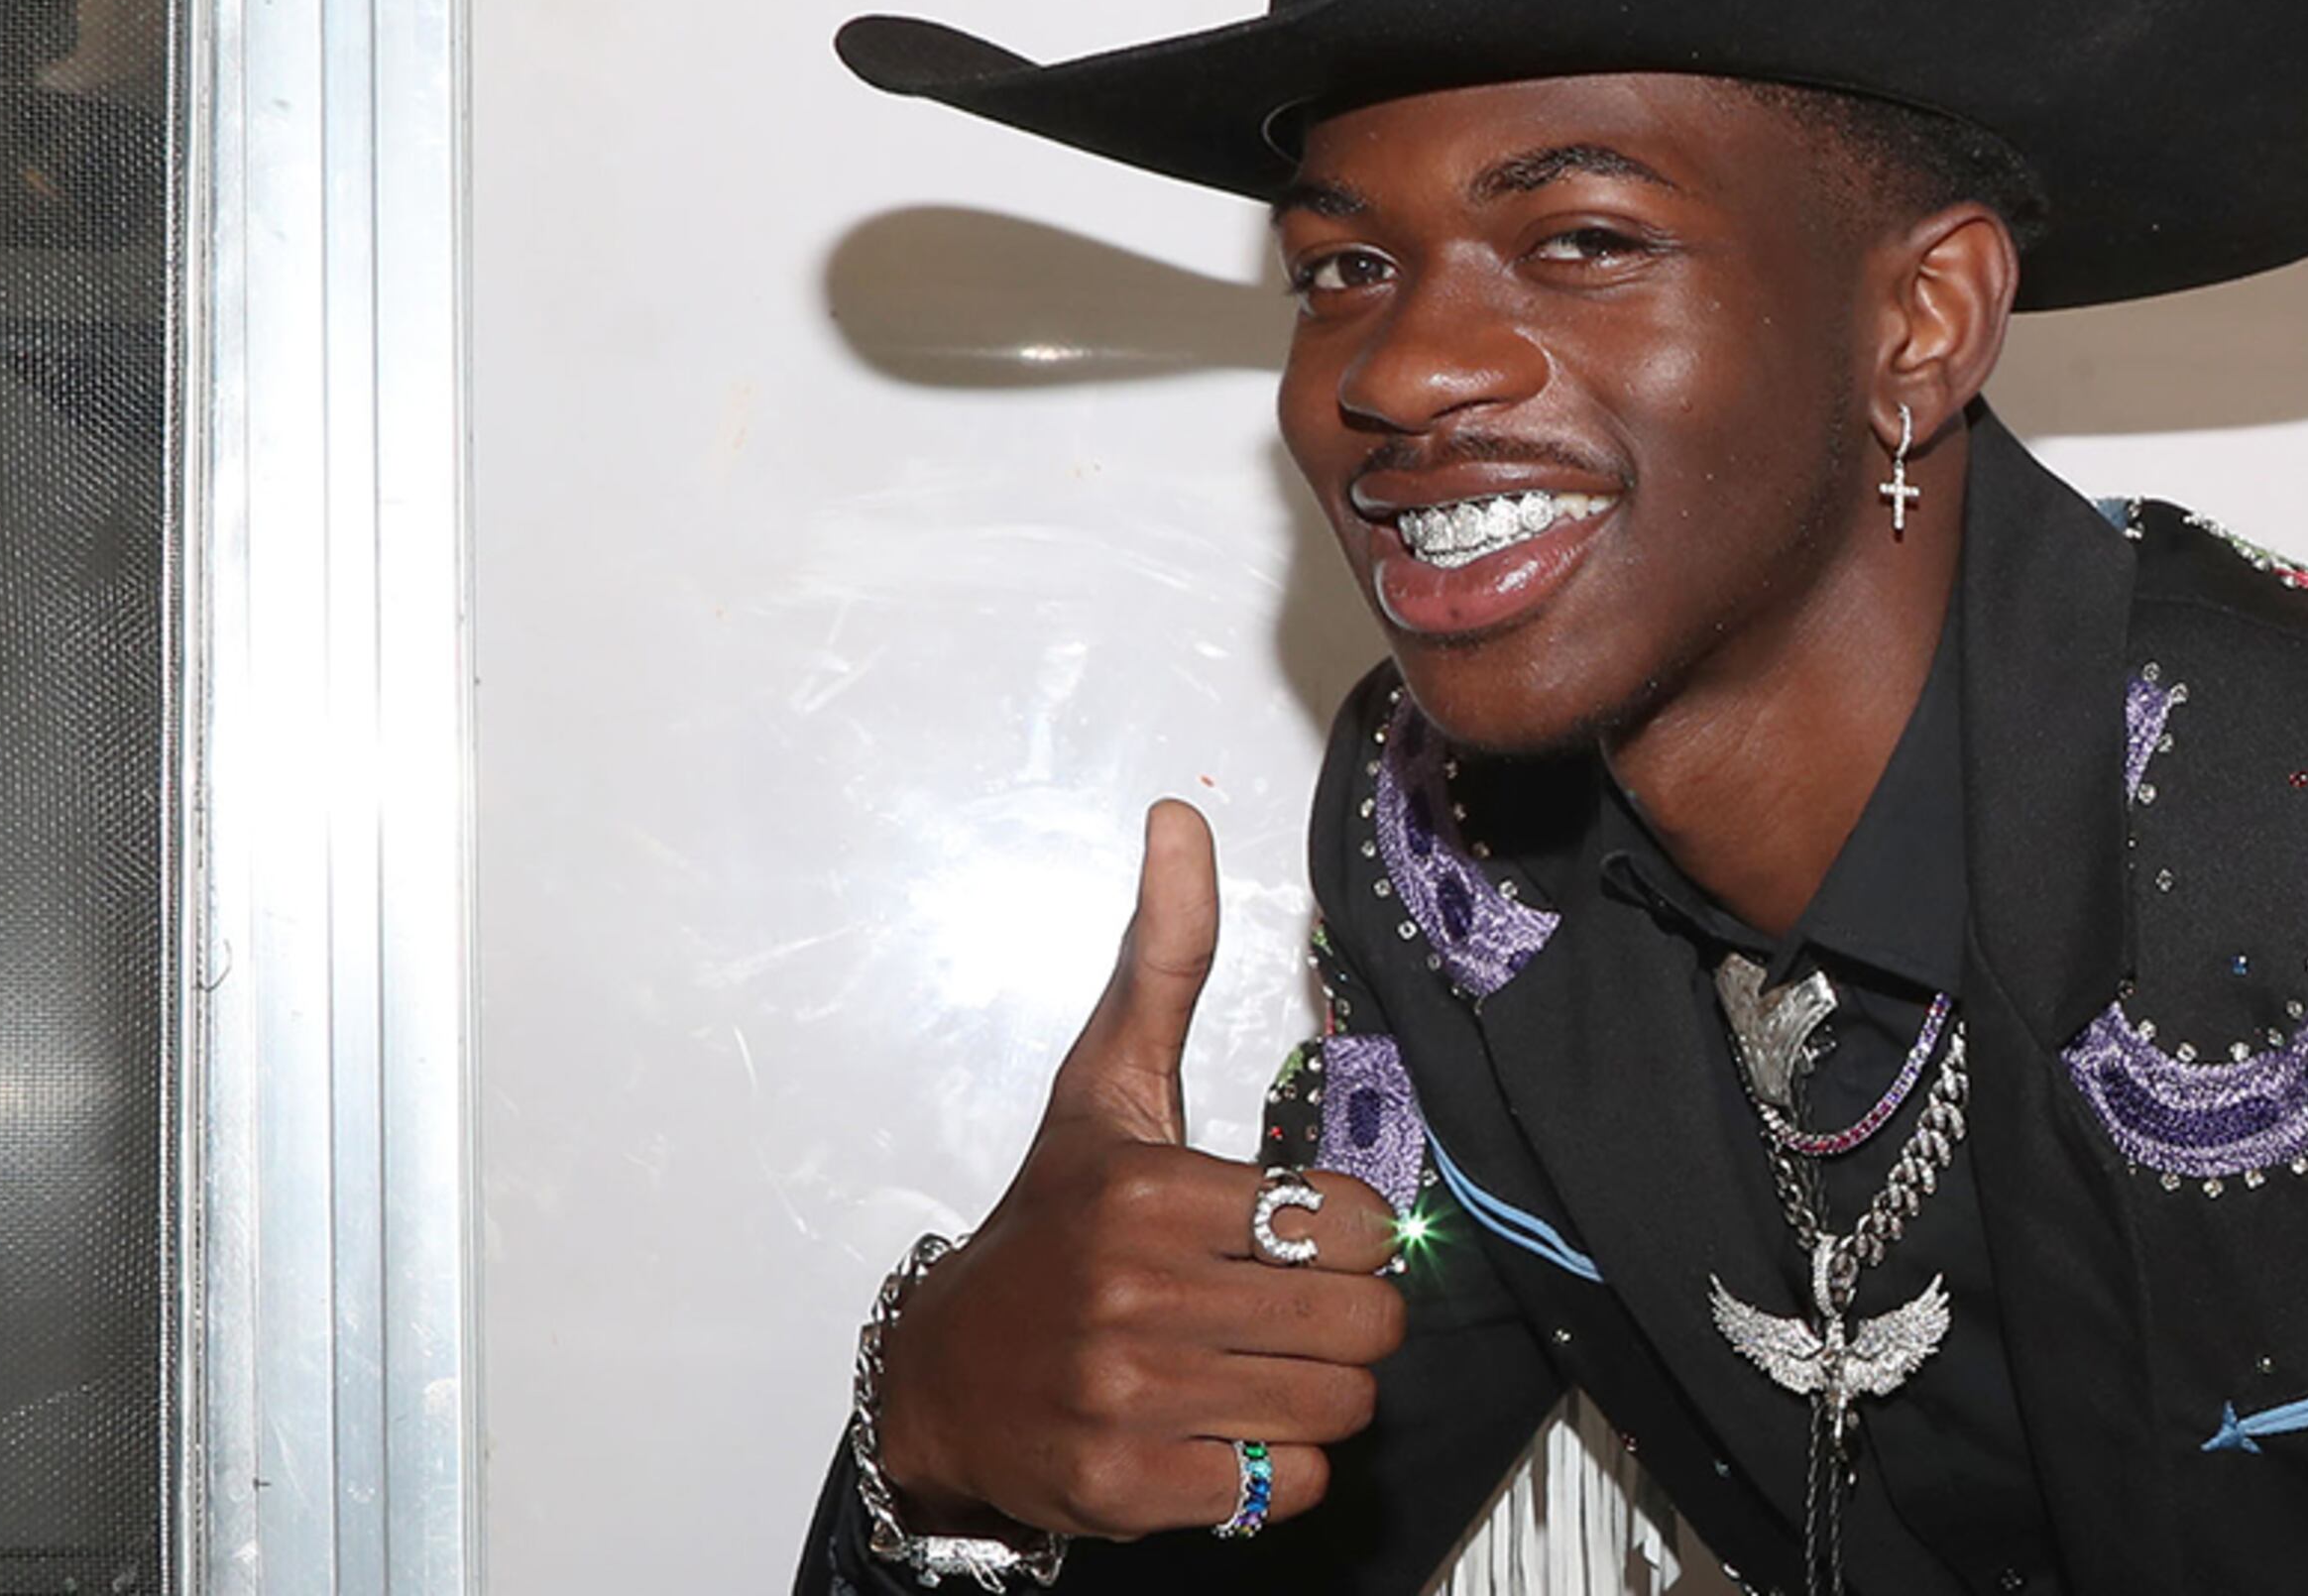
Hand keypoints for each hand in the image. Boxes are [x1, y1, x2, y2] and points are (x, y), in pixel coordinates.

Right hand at [870, 798, 1407, 1540]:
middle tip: (1296, 1309)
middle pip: (1364, 1322)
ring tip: (1261, 1364)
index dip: (1354, 1233)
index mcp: (1150, 1193)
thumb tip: (1177, 819)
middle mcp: (1137, 1295)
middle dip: (1350, 1320)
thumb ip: (1163, 960)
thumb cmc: (1050, 1228)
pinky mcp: (1132, 1487)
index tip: (1305, 1235)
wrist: (944, 1379)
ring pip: (1339, 1406)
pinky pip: (1289, 1484)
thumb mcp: (1104, 1090)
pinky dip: (1277, 1468)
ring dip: (1321, 1394)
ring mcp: (1131, 1398)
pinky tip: (1224, 1426)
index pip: (1356, 1222)